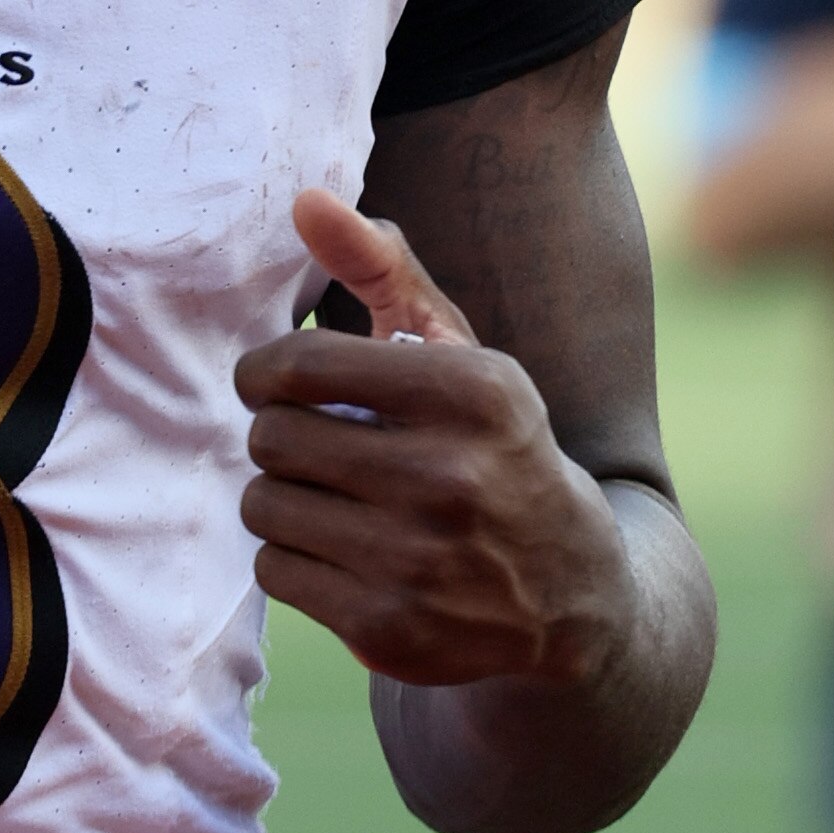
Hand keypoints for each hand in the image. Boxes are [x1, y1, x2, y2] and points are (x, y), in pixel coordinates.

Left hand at [235, 189, 634, 687]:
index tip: (278, 380)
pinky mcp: (391, 632)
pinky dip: (293, 557)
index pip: (299, 364)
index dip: (267, 370)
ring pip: (263, 504)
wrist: (571, 593)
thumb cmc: (491, 445)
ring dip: (283, 496)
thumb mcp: (460, 351)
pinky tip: (343, 550)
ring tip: (331, 495)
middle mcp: (452, 477)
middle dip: (282, 435)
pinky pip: (273, 570)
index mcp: (475, 390)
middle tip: (318, 445)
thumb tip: (303, 200)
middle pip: (272, 436)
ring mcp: (422, 563)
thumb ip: (379, 266)